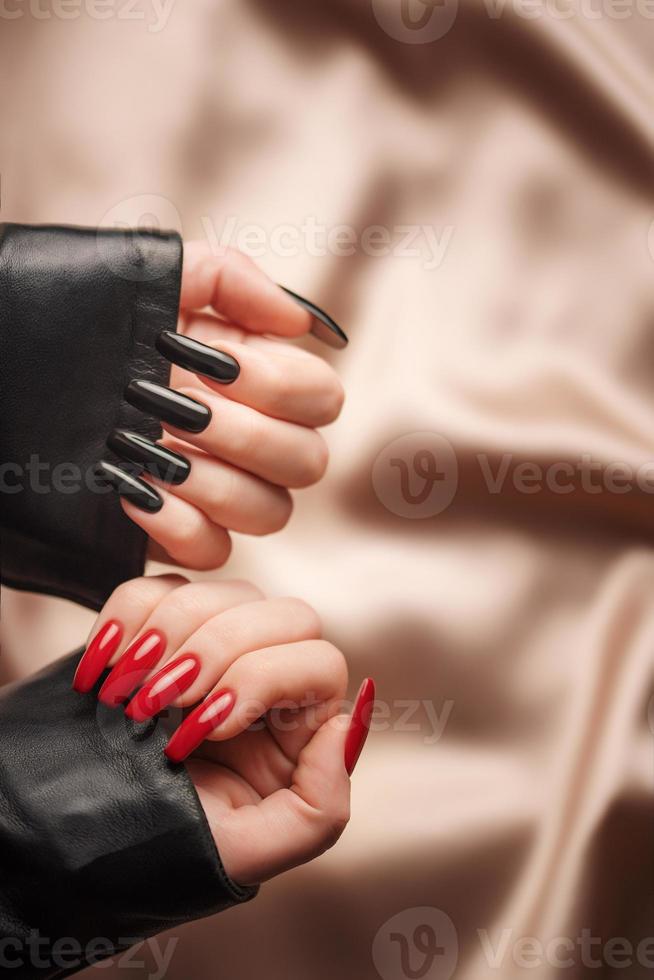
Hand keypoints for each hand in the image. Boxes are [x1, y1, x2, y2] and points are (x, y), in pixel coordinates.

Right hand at [72, 575, 374, 885]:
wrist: (71, 846)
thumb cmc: (167, 852)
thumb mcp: (252, 851)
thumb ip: (322, 806)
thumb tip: (345, 723)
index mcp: (297, 727)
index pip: (321, 660)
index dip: (262, 679)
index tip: (205, 726)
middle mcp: (263, 677)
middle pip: (282, 612)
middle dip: (217, 647)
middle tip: (158, 702)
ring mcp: (209, 648)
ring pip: (220, 590)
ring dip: (167, 634)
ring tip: (124, 696)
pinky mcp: (155, 631)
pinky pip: (155, 587)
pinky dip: (126, 618)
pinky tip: (103, 670)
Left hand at [100, 242, 346, 569]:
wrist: (6, 366)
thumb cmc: (75, 316)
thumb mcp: (152, 276)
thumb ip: (232, 280)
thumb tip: (302, 322)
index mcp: (247, 376)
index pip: (323, 398)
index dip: (284, 387)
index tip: (218, 366)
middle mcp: (242, 437)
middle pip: (309, 462)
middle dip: (250, 436)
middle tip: (181, 410)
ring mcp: (211, 489)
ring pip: (272, 513)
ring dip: (218, 482)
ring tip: (153, 451)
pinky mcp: (173, 531)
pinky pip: (215, 552)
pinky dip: (184, 527)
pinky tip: (133, 491)